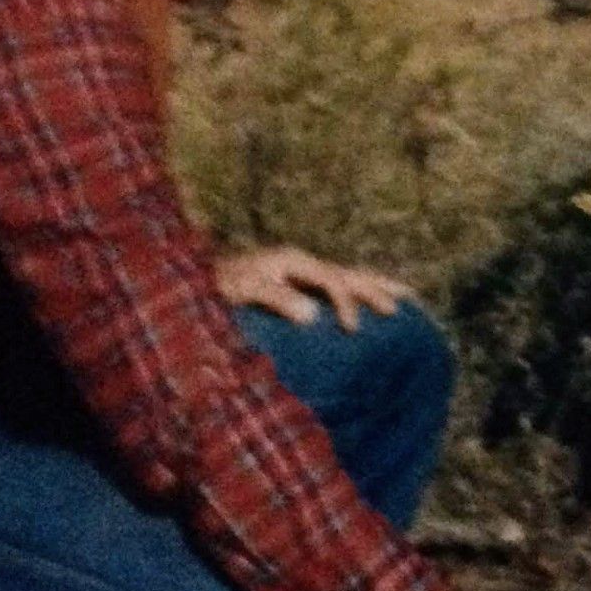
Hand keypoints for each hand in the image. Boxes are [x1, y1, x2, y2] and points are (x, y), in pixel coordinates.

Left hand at [214, 246, 409, 330]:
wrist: (184, 284)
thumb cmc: (211, 288)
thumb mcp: (239, 290)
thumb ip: (276, 298)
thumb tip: (314, 315)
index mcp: (292, 260)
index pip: (333, 280)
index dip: (348, 303)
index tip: (353, 330)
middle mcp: (299, 262)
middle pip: (349, 273)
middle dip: (376, 290)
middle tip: (401, 310)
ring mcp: (298, 272)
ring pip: (347, 276)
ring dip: (375, 287)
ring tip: (406, 298)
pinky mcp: (294, 284)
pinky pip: (334, 287)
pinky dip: (356, 294)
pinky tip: (367, 304)